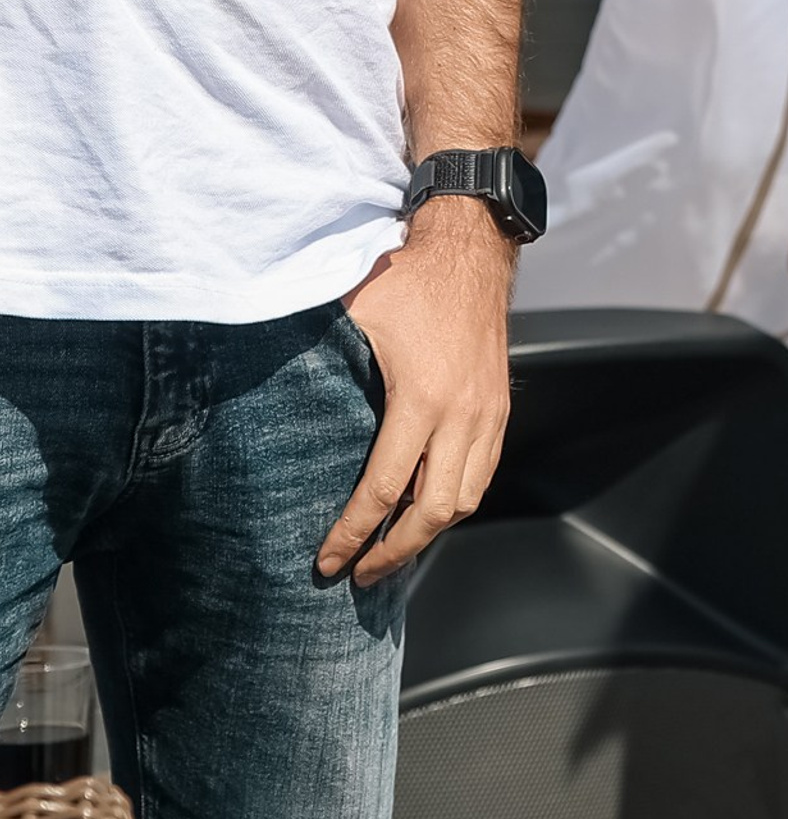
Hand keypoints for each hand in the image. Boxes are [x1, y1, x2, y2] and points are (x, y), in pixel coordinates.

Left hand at [318, 201, 515, 584]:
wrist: (472, 245)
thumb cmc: (408, 277)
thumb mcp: (355, 313)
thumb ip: (318, 359)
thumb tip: (257, 389)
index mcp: (421, 397)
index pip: (386, 489)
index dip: (353, 532)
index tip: (327, 561)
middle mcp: (463, 412)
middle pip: (433, 510)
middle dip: (393, 551)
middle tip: (359, 573)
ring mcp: (488, 411)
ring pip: (467, 497)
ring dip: (429, 533)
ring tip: (393, 550)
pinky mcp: (500, 405)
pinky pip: (485, 471)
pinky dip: (457, 500)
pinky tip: (428, 508)